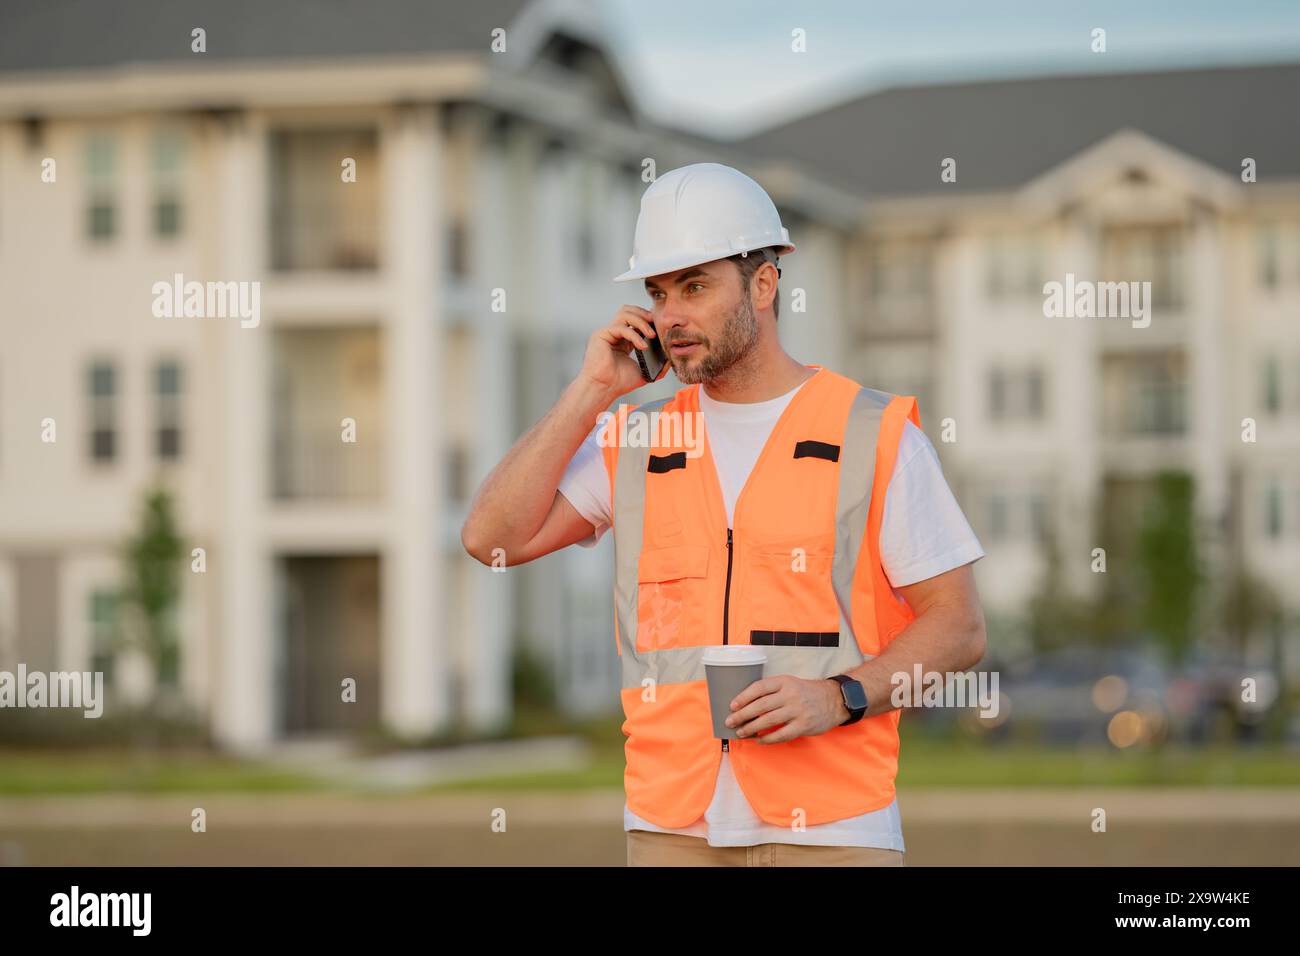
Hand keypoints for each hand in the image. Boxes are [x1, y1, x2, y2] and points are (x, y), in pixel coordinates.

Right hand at [579, 306, 659, 398]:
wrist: (604, 389)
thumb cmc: (619, 383)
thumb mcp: (644, 372)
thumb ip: (657, 365)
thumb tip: (670, 359)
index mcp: (622, 340)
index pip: (635, 320)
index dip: (648, 320)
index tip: (661, 327)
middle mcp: (613, 333)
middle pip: (628, 310)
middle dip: (644, 314)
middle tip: (656, 324)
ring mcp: (606, 332)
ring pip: (624, 314)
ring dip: (641, 321)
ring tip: (651, 334)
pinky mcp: (601, 335)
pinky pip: (621, 327)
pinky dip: (634, 335)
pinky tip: (642, 345)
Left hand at [723, 675, 849, 744]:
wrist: (834, 699)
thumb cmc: (806, 692)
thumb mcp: (790, 683)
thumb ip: (772, 691)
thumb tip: (746, 704)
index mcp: (785, 682)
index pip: (759, 688)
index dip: (743, 697)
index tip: (732, 705)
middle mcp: (790, 695)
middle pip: (760, 706)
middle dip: (742, 715)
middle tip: (730, 722)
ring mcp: (798, 711)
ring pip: (768, 721)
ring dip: (751, 728)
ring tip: (741, 732)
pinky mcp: (804, 725)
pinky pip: (781, 735)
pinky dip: (767, 739)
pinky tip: (759, 740)